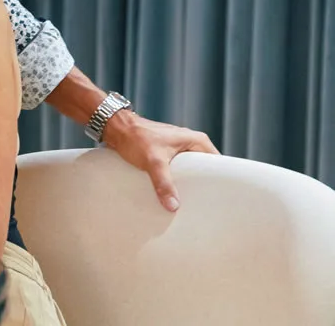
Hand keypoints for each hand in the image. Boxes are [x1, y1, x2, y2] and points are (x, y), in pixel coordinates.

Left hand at [102, 110, 217, 211]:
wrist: (115, 128)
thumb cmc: (136, 137)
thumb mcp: (153, 162)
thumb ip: (163, 183)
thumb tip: (173, 206)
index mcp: (197, 140)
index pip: (217, 164)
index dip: (218, 180)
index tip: (217, 197)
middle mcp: (191, 142)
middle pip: (204, 169)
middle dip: (202, 185)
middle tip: (202, 204)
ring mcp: (178, 147)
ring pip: (190, 170)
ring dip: (187, 183)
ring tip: (188, 202)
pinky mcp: (167, 153)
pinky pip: (177, 169)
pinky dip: (175, 179)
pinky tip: (172, 192)